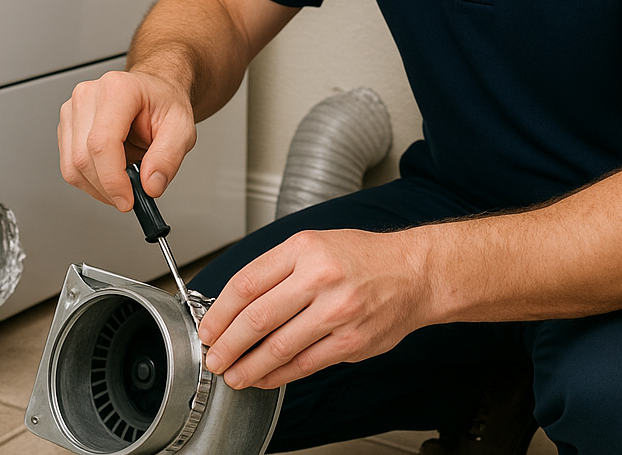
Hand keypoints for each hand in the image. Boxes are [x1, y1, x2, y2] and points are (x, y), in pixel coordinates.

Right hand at [58, 69, 196, 210]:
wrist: (154, 93)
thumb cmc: (165, 104)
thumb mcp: (182, 129)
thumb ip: (168, 158)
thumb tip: (151, 186)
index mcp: (118, 90)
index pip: (102, 142)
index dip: (112, 178)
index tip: (128, 199)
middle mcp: (89, 96)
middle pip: (84, 158)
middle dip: (108, 188)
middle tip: (133, 195)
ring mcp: (73, 110)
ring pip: (73, 166)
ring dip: (99, 186)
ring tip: (126, 176)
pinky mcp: (67, 127)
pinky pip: (70, 166)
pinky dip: (91, 180)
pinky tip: (112, 171)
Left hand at [197, 228, 430, 389]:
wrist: (413, 273)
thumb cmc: (362, 257)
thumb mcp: (316, 244)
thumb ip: (278, 268)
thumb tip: (237, 303)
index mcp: (305, 248)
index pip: (248, 282)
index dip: (219, 310)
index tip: (208, 327)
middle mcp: (320, 277)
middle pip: (257, 317)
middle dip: (227, 344)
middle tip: (213, 356)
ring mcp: (337, 312)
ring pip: (278, 347)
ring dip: (247, 366)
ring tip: (231, 374)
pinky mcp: (350, 342)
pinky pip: (303, 365)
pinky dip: (276, 376)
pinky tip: (263, 378)